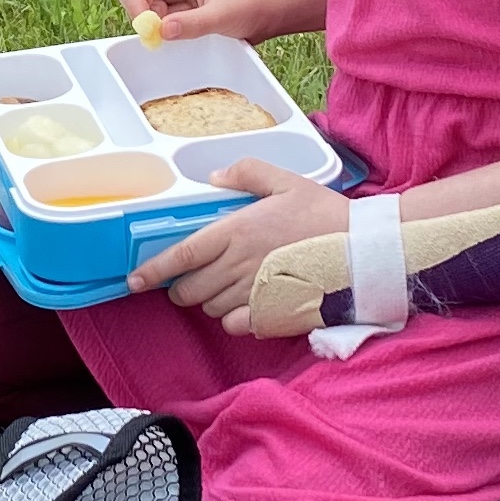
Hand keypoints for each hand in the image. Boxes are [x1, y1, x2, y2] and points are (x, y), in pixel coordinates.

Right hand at [113, 0, 274, 42]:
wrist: (268, 9)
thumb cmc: (251, 4)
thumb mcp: (224, 16)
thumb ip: (192, 24)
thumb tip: (160, 31)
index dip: (134, 1)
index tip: (146, 27)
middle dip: (132, 5)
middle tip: (153, 26)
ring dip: (145, 18)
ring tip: (174, 29)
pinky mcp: (171, 3)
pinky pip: (148, 12)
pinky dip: (155, 26)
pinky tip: (178, 30)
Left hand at [129, 163, 347, 324]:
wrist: (365, 250)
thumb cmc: (327, 214)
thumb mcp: (287, 181)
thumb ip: (247, 173)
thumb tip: (214, 178)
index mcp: (237, 230)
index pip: (182, 255)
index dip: (152, 271)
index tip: (134, 280)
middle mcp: (239, 265)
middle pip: (189, 290)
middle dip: (183, 288)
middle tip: (195, 279)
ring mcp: (254, 294)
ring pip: (210, 308)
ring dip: (210, 301)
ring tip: (229, 287)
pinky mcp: (272, 316)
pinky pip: (235, 326)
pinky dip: (234, 320)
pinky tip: (248, 306)